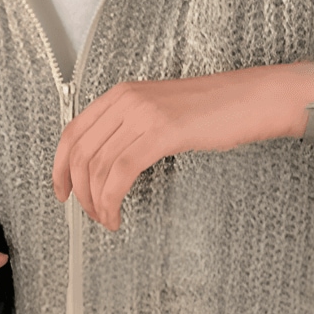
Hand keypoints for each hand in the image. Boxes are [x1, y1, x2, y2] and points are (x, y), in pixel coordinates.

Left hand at [52, 62, 313, 230]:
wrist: (254, 98)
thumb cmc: (216, 110)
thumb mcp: (162, 110)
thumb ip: (132, 127)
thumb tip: (108, 162)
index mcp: (121, 93)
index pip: (72, 131)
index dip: (59, 166)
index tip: (62, 191)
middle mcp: (125, 99)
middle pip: (79, 152)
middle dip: (78, 191)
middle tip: (89, 214)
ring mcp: (142, 114)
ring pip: (97, 166)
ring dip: (96, 202)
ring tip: (108, 219)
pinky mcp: (160, 132)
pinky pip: (119, 173)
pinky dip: (111, 200)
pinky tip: (118, 214)